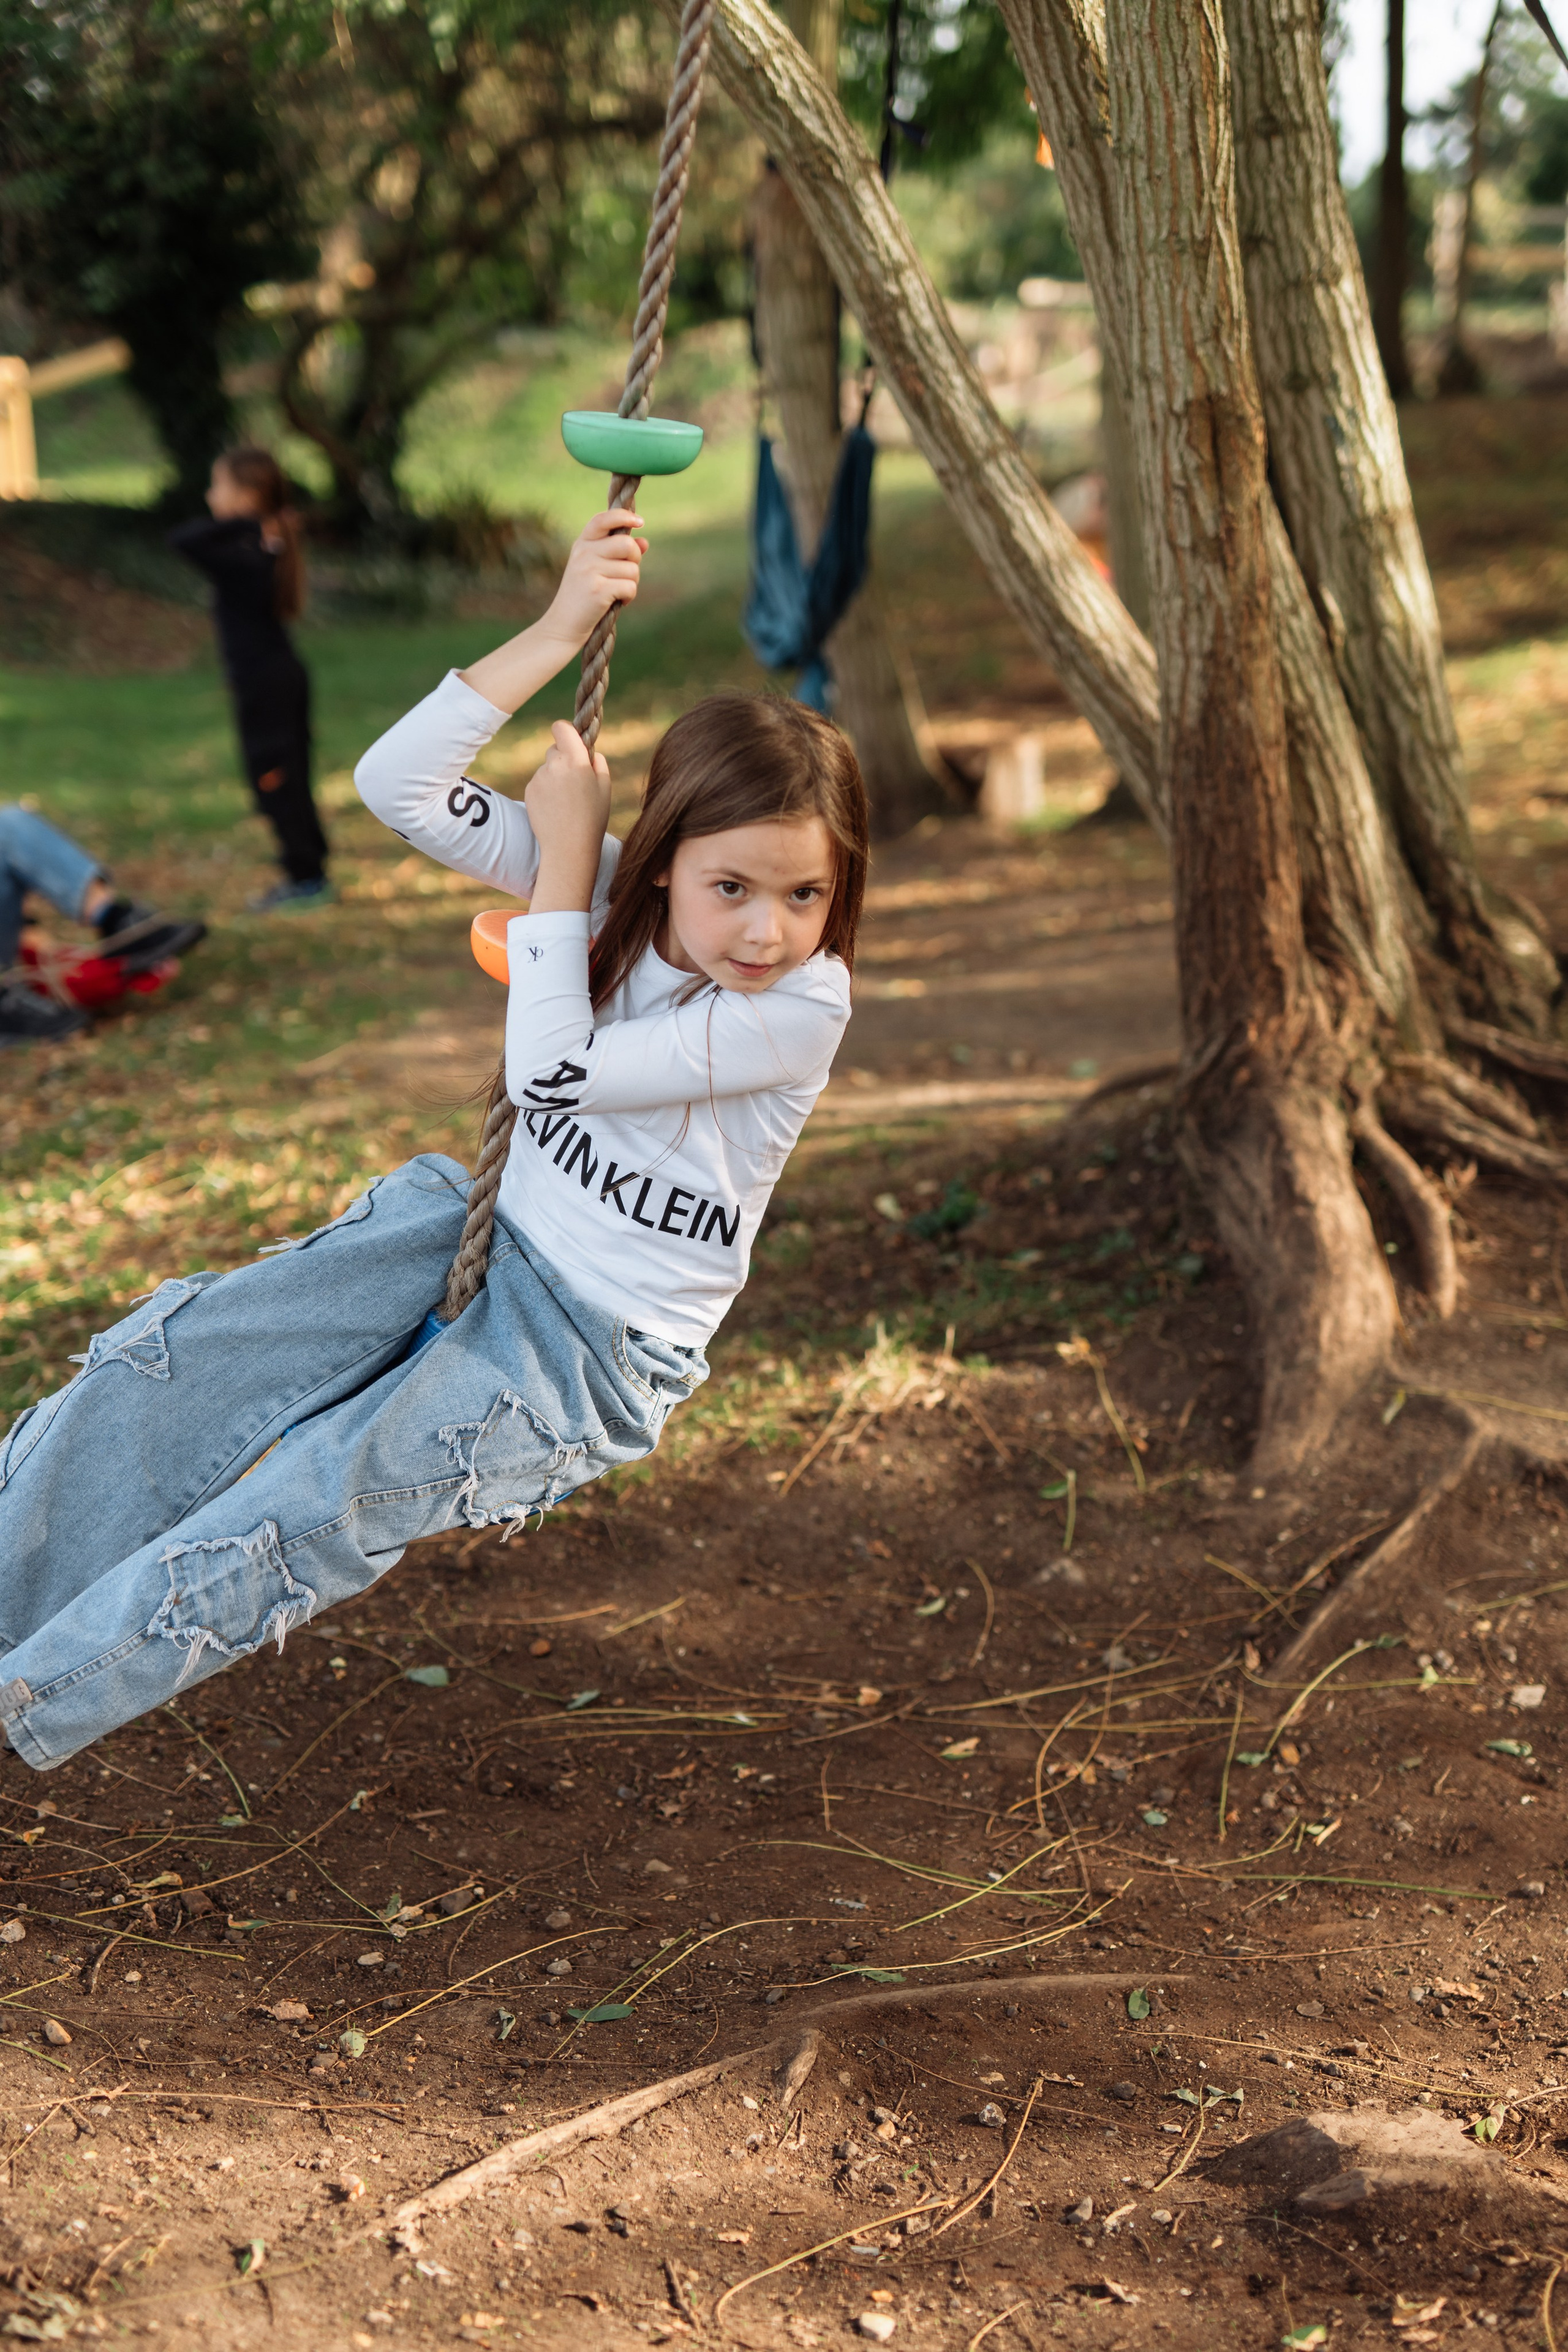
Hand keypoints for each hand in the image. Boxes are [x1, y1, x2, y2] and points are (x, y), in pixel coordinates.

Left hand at [524, 721, 611, 913]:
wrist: (568, 847)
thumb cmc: (592, 818)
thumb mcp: (605, 787)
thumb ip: (597, 762)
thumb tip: (589, 751)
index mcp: (575, 760)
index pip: (561, 728)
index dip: (565, 731)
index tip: (570, 740)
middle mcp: (554, 765)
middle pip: (554, 749)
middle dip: (563, 759)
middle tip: (575, 781)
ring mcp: (538, 778)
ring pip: (547, 768)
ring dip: (555, 777)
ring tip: (566, 802)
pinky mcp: (529, 790)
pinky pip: (538, 782)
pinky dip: (545, 790)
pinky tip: (555, 808)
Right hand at [541, 508, 646, 651]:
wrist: (563, 625)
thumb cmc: (583, 596)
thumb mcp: (597, 569)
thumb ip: (618, 554)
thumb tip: (644, 542)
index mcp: (582, 544)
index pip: (603, 519)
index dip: (624, 517)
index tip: (640, 523)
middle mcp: (584, 553)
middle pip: (626, 544)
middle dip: (635, 559)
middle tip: (628, 573)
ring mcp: (589, 571)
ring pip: (631, 569)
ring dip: (632, 582)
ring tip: (618, 592)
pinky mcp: (597, 590)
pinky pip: (630, 586)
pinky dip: (629, 597)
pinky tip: (619, 602)